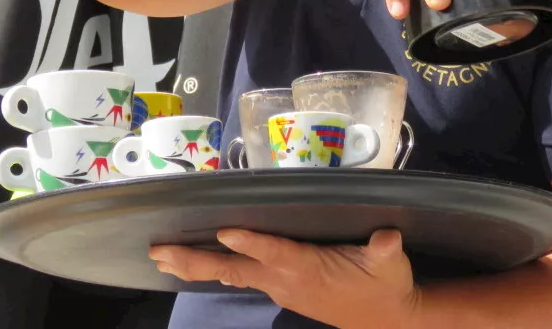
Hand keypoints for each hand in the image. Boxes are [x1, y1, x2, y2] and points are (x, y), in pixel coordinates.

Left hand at [150, 229, 418, 328]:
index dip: (253, 244)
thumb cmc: (387, 284)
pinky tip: (195, 265)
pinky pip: (240, 277)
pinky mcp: (280, 289)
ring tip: (161, 257)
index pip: (276, 252)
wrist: (387, 319)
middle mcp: (286, 280)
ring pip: (230, 275)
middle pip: (233, 269)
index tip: (226, 232)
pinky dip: (214, 270)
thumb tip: (386, 237)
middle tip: (159, 251)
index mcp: (309, 268)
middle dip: (195, 259)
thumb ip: (385, 249)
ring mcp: (279, 287)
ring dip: (195, 266)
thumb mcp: (391, 264)